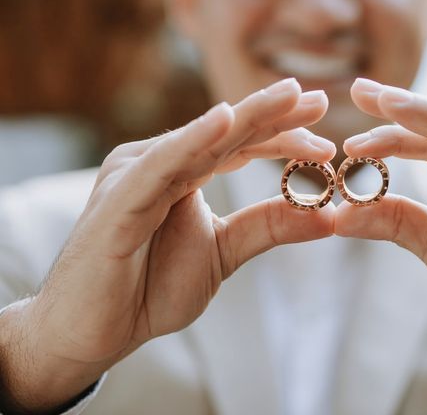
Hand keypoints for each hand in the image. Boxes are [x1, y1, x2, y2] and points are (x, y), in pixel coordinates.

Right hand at [0, 79, 335, 412]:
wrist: (95, 331)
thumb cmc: (149, 287)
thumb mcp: (225, 252)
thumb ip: (269, 227)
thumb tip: (330, 215)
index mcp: (183, 172)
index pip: (241, 146)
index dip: (283, 136)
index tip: (325, 135)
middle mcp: (161, 162)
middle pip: (227, 133)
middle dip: (275, 114)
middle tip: (318, 99)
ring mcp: (137, 173)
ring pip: (202, 139)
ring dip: (248, 116)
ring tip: (289, 96)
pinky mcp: (119, 195)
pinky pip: (163, 163)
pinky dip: (195, 140)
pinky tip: (226, 119)